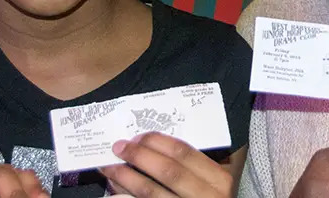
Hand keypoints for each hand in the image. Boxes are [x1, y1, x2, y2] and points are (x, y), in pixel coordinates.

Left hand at [99, 132, 233, 197]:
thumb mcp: (212, 183)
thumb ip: (194, 166)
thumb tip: (155, 145)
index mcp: (219, 180)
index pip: (184, 153)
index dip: (158, 142)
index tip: (138, 136)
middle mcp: (205, 197)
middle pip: (168, 170)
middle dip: (139, 156)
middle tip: (119, 147)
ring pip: (150, 192)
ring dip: (126, 177)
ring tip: (110, 167)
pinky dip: (125, 197)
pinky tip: (115, 191)